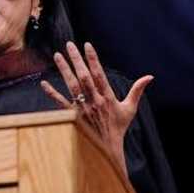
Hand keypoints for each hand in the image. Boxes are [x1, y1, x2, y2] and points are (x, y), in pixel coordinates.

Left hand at [40, 41, 152, 173]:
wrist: (107, 148)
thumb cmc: (118, 127)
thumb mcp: (130, 108)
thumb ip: (137, 91)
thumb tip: (150, 77)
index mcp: (107, 97)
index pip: (99, 74)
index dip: (93, 59)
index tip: (87, 45)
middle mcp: (94, 101)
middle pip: (84, 77)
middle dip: (76, 60)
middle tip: (69, 44)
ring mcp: (82, 108)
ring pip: (71, 86)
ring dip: (64, 70)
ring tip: (57, 55)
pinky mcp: (72, 116)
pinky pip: (60, 103)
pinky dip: (52, 93)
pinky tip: (43, 83)